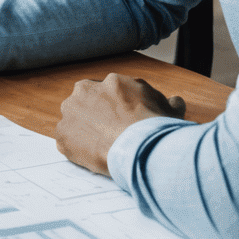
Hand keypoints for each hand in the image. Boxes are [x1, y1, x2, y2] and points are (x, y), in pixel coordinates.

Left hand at [55, 73, 187, 174]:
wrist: (140, 146)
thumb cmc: (156, 128)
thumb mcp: (170, 110)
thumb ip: (168, 103)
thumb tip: (175, 102)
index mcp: (111, 81)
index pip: (108, 92)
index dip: (115, 108)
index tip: (121, 121)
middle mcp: (85, 91)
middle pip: (86, 102)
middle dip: (95, 116)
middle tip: (108, 134)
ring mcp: (70, 113)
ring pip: (73, 121)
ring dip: (83, 131)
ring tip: (100, 148)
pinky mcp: (62, 135)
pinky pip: (66, 141)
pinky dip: (76, 149)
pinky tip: (92, 158)